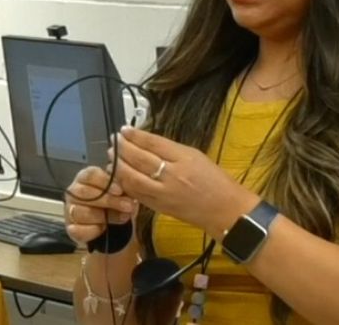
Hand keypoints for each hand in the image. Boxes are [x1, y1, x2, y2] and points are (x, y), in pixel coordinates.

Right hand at [64, 166, 135, 244]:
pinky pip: (78, 230)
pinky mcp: (71, 229)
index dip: (105, 181)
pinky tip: (105, 228)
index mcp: (85, 178)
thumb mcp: (121, 192)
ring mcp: (70, 211)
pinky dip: (92, 230)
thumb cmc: (116, 202)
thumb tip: (130, 190)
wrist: (111, 225)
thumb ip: (123, 189)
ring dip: (104, 216)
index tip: (120, 190)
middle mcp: (74, 192)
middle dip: (109, 200)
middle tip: (128, 205)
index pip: (90, 175)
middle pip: (85, 192)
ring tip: (122, 217)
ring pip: (80, 212)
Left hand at [109, 126, 258, 239]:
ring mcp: (163, 193)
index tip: (124, 129)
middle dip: (123, 148)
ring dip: (119, 166)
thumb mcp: (197, 156)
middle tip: (114, 140)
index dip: (136, 135)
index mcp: (184, 159)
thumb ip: (172, 151)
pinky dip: (126, 183)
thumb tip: (148, 144)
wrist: (225, 210)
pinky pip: (136, 193)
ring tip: (113, 157)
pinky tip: (120, 176)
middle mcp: (171, 175)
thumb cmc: (216, 180)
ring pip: (133, 178)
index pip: (153, 143)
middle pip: (139, 159)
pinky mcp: (159, 207)